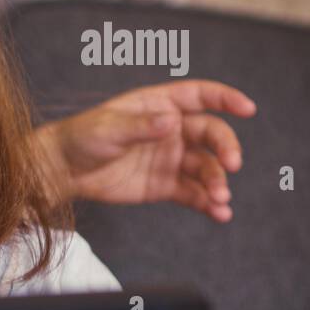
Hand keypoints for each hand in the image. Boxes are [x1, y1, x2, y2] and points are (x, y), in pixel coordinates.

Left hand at [37, 81, 255, 221]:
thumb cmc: (82, 138)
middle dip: (226, 149)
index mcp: (160, 105)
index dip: (225, 99)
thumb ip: (141, 126)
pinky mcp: (165, 186)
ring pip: (206, 168)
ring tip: (220, 198)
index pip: (201, 96)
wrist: (63, 172)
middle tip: (232, 166)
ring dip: (218, 182)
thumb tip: (171, 121)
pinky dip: (208, 203)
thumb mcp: (108, 128)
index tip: (247, 108)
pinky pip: (193, 194)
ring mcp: (172, 159)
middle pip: (212, 135)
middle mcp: (173, 130)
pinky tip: (219, 213)